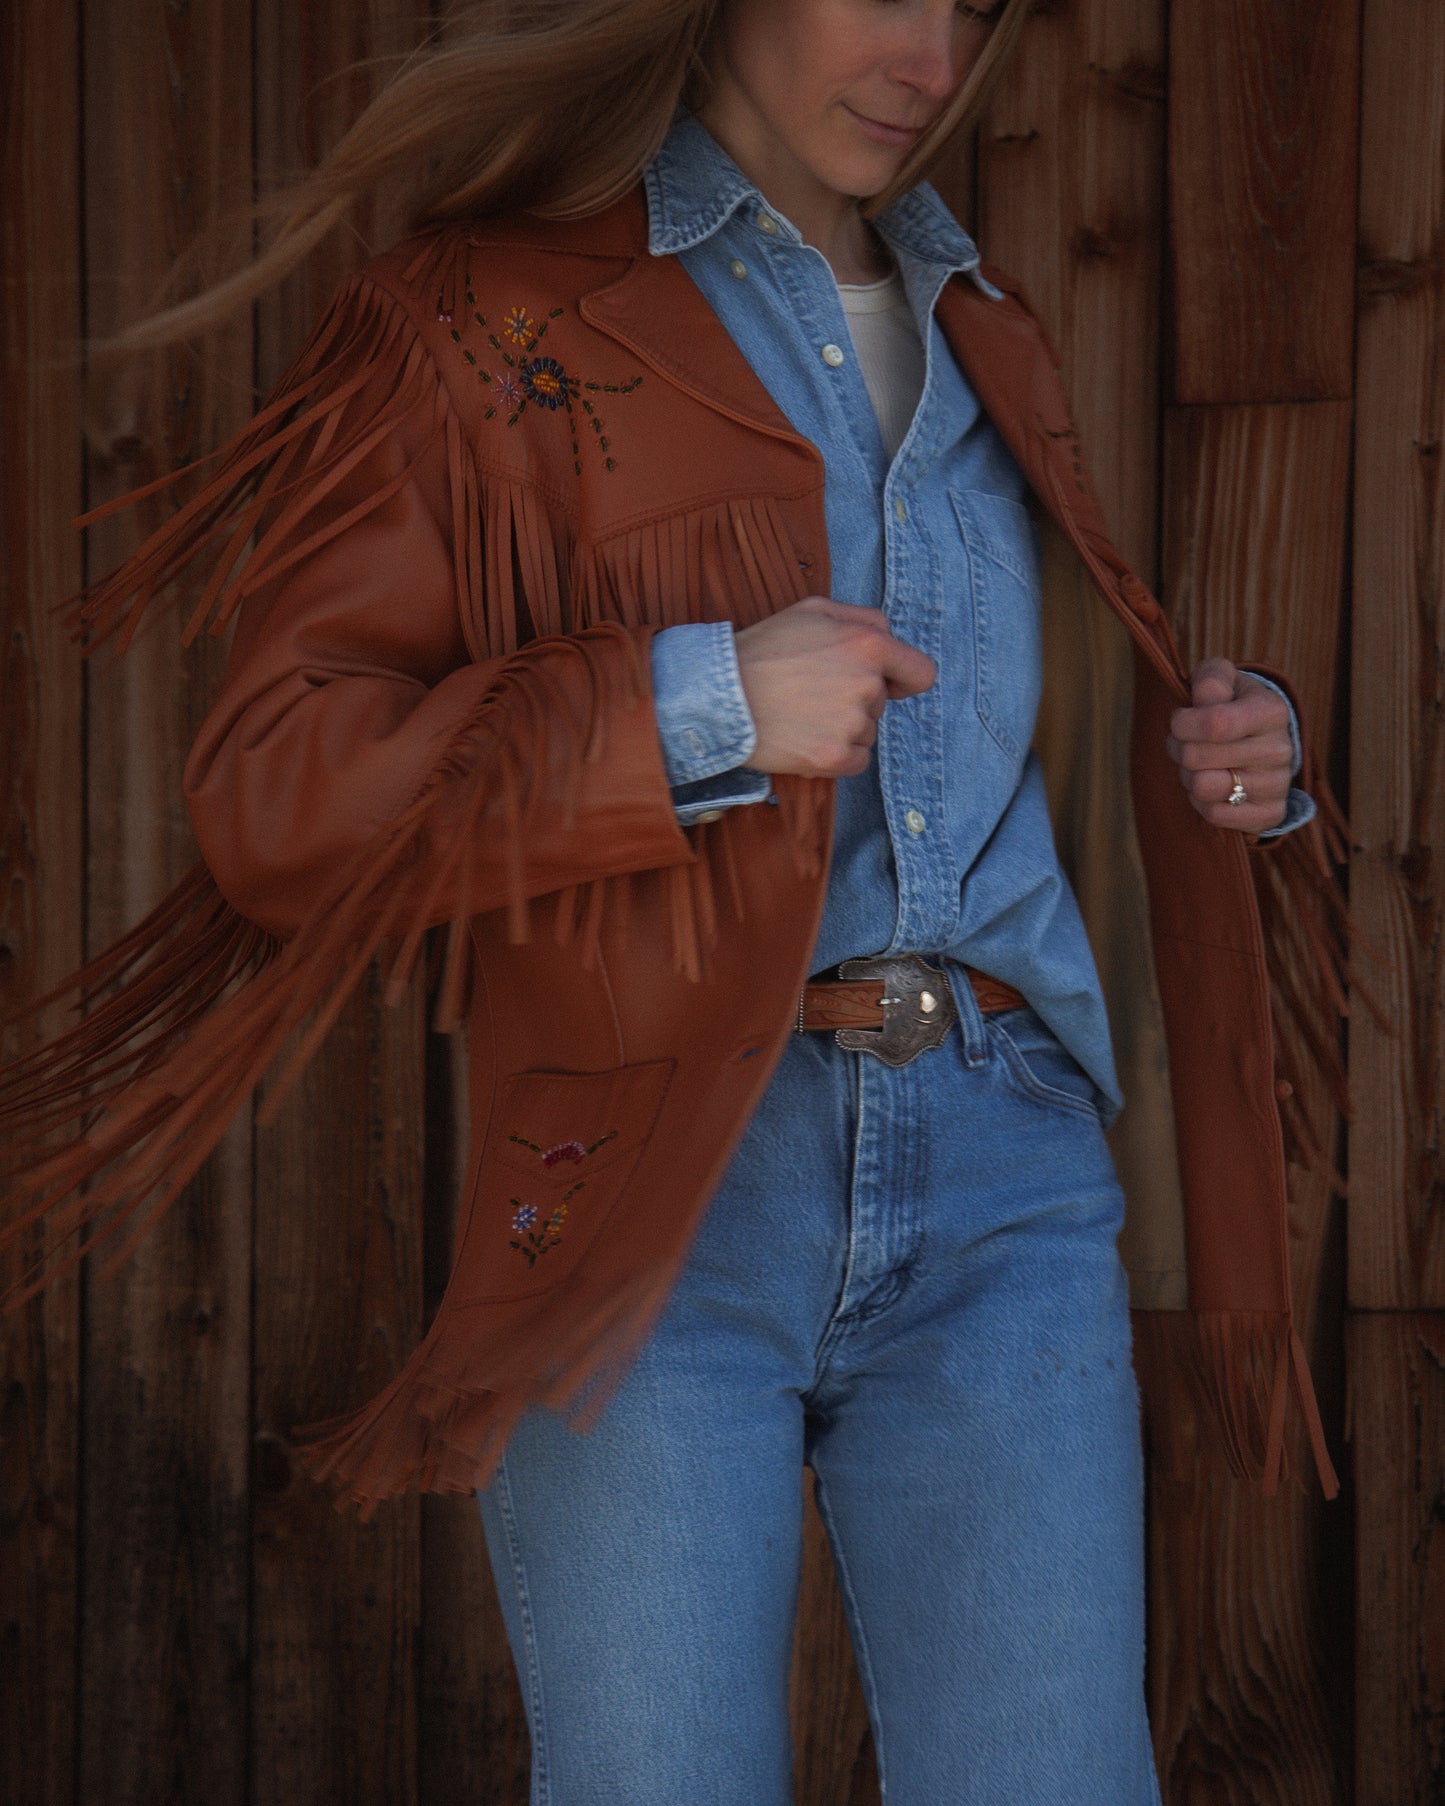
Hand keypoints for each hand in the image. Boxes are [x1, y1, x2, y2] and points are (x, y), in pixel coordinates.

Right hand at [734, 597, 935, 777]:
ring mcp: (851, 724)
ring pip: (867, 732)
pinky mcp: (833, 757)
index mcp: (868, 645)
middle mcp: (867, 685)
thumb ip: (861, 618)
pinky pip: (857, 761)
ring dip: (843, 726)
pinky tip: (807, 737)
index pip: (921, 673)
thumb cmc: (764, 648)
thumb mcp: (813, 610)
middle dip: (856, 698)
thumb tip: (888, 639)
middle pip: (881, 703)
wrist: (720, 693)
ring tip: (802, 713)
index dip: (905, 679)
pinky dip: (837, 754)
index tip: (892, 685)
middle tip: (812, 690)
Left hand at [1166, 657, 1291, 832]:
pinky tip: (1212, 786)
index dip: (1182, 724)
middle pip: (1197, 757)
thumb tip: (1204, 697)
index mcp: (1271, 711)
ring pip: (1203, 788)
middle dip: (1178, 749)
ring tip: (1199, 764)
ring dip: (1188, 776)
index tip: (1179, 720)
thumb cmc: (1232, 706)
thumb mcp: (1223, 680)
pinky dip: (1201, 802)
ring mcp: (1277, 784)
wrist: (1261, 741)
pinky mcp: (1270, 813)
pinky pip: (1215, 815)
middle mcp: (1280, 749)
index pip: (1215, 723)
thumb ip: (1210, 678)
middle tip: (1186, 743)